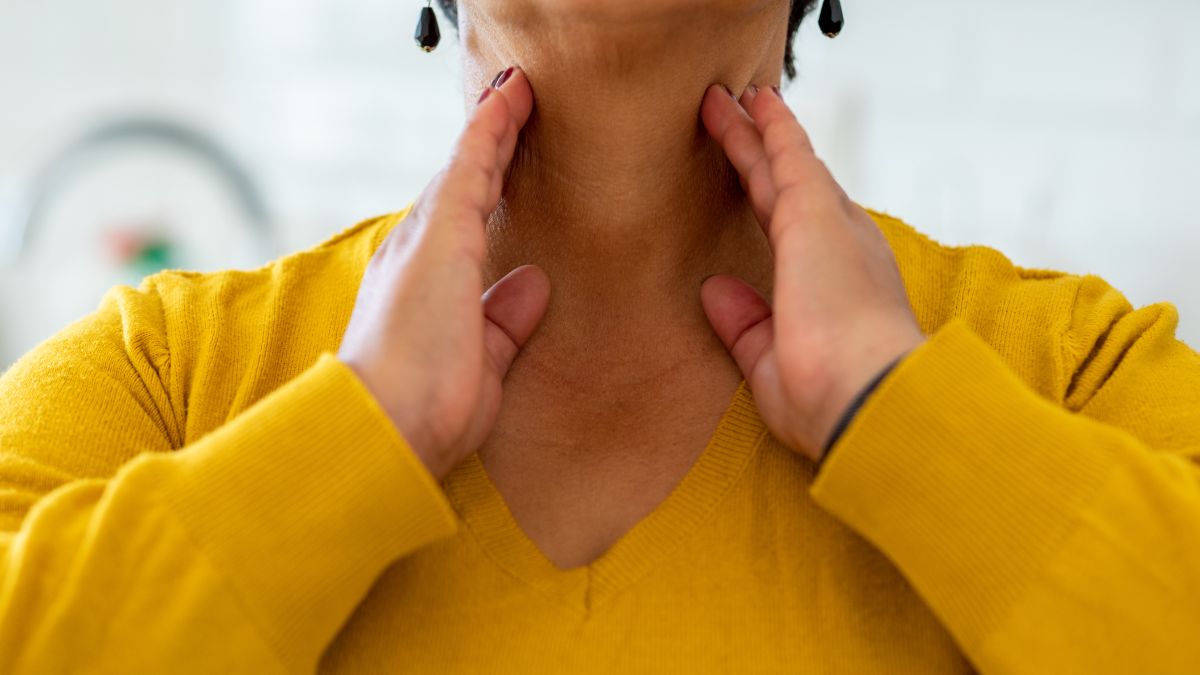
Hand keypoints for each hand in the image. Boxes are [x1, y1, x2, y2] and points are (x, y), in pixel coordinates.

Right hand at [338, 67, 548, 479]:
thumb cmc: (426, 412)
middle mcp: (414, 254)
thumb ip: (504, 321)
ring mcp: (424, 240)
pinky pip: (471, 167)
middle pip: (459, 186)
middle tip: (513, 105)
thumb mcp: (482, 361)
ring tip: (518, 92)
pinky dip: (491, 130)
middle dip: (488, 146)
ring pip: (465, 170)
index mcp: (423, 287)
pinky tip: (510, 99)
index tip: (504, 157)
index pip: (459, 224)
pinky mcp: (441, 236)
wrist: (388, 427)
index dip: (483, 185)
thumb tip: (532, 284)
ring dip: (493, 129)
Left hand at [698, 84, 925, 461]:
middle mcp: (843, 250)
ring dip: (754, 132)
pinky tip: (750, 101)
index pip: (793, 237)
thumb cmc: (830, 400)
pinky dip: (769, 126)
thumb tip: (716, 291)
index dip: (771, 203)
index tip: (754, 180)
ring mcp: (832, 227)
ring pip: (783, 166)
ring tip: (725, 99)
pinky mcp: (815, 213)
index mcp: (837, 289)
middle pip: (788, 189)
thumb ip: (745, 325)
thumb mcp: (771, 363)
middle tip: (738, 119)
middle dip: (761, 155)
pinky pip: (787, 155)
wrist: (866, 399)